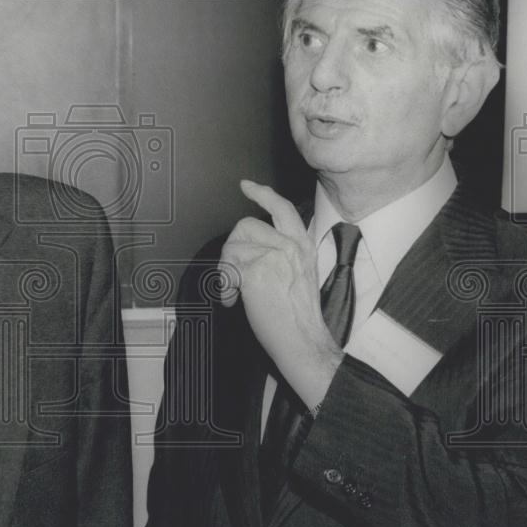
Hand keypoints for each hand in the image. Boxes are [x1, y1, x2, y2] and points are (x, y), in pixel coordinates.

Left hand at [219, 180, 343, 408]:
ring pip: (233, 247)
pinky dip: (224, 286)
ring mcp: (273, 255)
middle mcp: (290, 245)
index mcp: (302, 244)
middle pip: (245, 226)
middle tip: (232, 274)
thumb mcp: (299, 273)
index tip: (247, 186)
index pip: (282, 208)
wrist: (302, 340)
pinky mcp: (256, 271)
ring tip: (235, 293)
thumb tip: (252, 247)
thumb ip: (281, 252)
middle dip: (232, 249)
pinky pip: (227, 268)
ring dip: (226, 271)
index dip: (262, 194)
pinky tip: (233, 300)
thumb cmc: (298, 316)